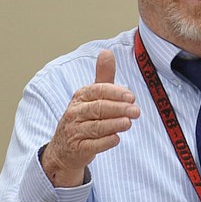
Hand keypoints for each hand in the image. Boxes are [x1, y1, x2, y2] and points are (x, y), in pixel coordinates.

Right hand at [41, 49, 140, 186]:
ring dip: (113, 124)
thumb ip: (103, 77)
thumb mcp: (92, 96)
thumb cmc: (84, 118)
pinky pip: (92, 145)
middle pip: (98, 108)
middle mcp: (75, 112)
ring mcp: (75, 131)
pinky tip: (116, 139)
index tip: (131, 96)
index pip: (97, 91)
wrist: (64, 149)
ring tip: (128, 123)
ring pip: (95, 127)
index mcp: (80, 97)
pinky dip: (105, 142)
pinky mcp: (78, 149)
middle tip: (136, 111)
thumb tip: (106, 52)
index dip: (115, 93)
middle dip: (118, 109)